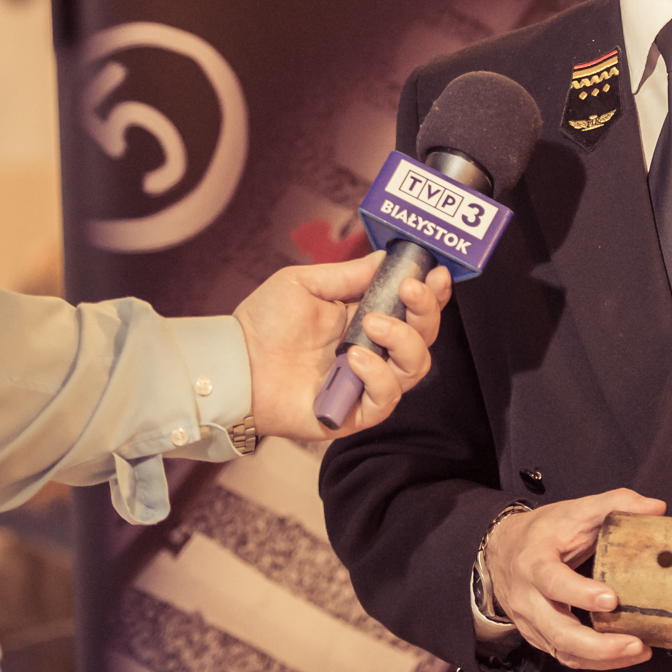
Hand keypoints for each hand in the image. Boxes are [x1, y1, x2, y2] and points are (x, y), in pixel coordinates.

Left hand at [234, 251, 449, 440]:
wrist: (234, 364)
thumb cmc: (262, 324)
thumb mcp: (305, 283)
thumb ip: (349, 275)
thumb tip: (387, 259)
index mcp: (364, 320)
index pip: (413, 310)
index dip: (431, 294)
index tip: (437, 273)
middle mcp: (372, 352)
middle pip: (423, 337)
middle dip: (425, 311)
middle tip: (408, 290)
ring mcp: (365, 383)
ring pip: (414, 367)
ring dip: (402, 340)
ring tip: (370, 323)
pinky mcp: (354, 412)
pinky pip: (386, 399)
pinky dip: (378, 376)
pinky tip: (354, 358)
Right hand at [485, 490, 664, 669]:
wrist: (503, 549)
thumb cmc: (543, 532)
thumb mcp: (575, 510)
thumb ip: (615, 504)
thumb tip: (656, 508)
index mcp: (534, 562)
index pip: (553, 581)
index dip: (580, 593)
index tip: (612, 599)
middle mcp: (528, 597)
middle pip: (558, 631)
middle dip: (598, 645)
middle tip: (635, 642)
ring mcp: (531, 621)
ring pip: (564, 651)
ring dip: (603, 658)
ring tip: (638, 650)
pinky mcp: (539, 636)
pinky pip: (566, 656)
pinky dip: (597, 661)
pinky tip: (623, 654)